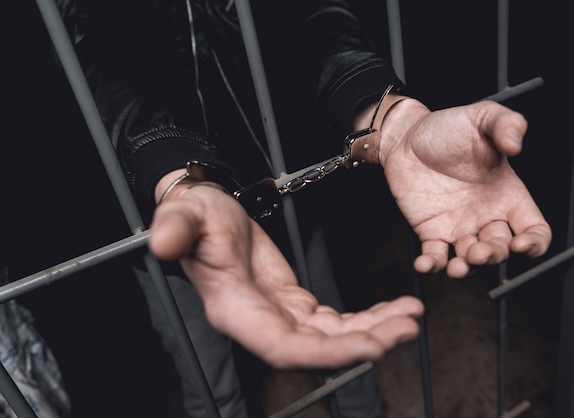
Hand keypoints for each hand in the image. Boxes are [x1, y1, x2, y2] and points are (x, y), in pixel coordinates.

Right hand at [149, 181, 423, 367]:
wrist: (207, 212)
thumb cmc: (194, 215)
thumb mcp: (184, 214)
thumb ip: (176, 229)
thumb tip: (163, 243)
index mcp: (233, 309)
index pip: (281, 346)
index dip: (325, 353)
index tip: (368, 346)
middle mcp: (258, 322)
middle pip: (315, 349)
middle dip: (362, 344)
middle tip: (406, 328)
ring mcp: (278, 315)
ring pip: (330, 337)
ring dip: (372, 331)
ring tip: (410, 317)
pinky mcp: (294, 303)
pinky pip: (333, 321)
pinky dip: (365, 318)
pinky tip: (392, 309)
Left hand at [372, 99, 551, 277]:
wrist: (406, 136)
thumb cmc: (448, 128)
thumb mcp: (483, 117)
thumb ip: (506, 124)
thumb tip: (516, 145)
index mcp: (508, 195)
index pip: (535, 229)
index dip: (534, 243)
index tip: (521, 244)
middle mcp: (486, 216)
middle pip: (501, 249)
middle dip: (493, 256)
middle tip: (478, 252)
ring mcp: (458, 226)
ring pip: (471, 260)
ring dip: (467, 269)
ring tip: (458, 267)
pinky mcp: (431, 232)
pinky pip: (436, 256)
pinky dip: (432, 266)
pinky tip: (424, 264)